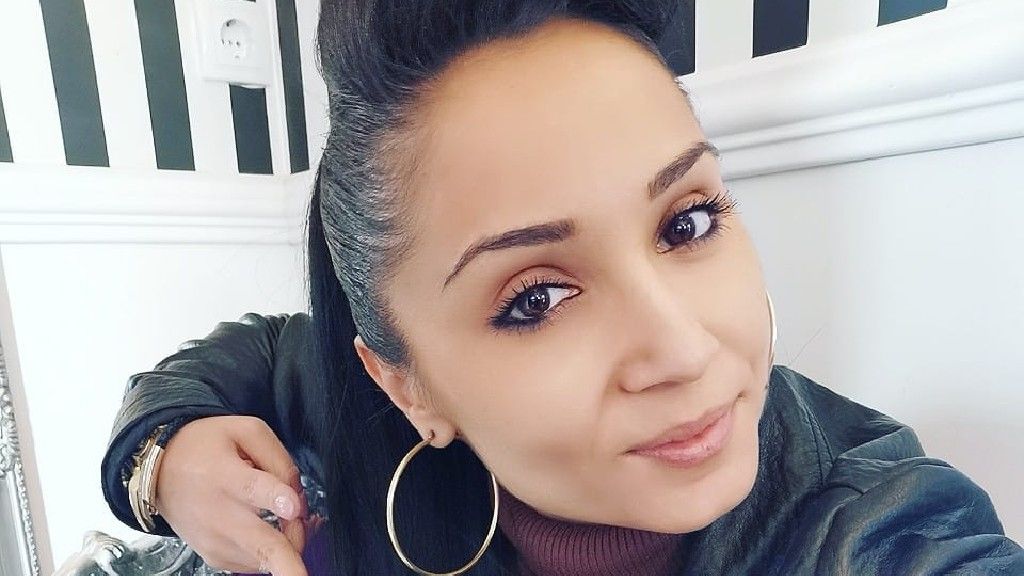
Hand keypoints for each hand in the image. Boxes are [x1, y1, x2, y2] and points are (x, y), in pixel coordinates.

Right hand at [155, 416, 308, 574]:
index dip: (277, 499)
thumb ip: (279, 458)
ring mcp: (216, 542)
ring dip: (293, 543)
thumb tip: (298, 496)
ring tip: (291, 516)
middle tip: (311, 532)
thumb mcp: (245, 431)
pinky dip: (276, 551)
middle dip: (292, 561)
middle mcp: (218, 514)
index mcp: (224, 475)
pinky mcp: (216, 557)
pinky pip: (258, 562)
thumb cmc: (204, 449)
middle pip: (263, 547)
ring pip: (269, 557)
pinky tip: (276, 527)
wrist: (160, 473)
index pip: (252, 489)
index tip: (294, 508)